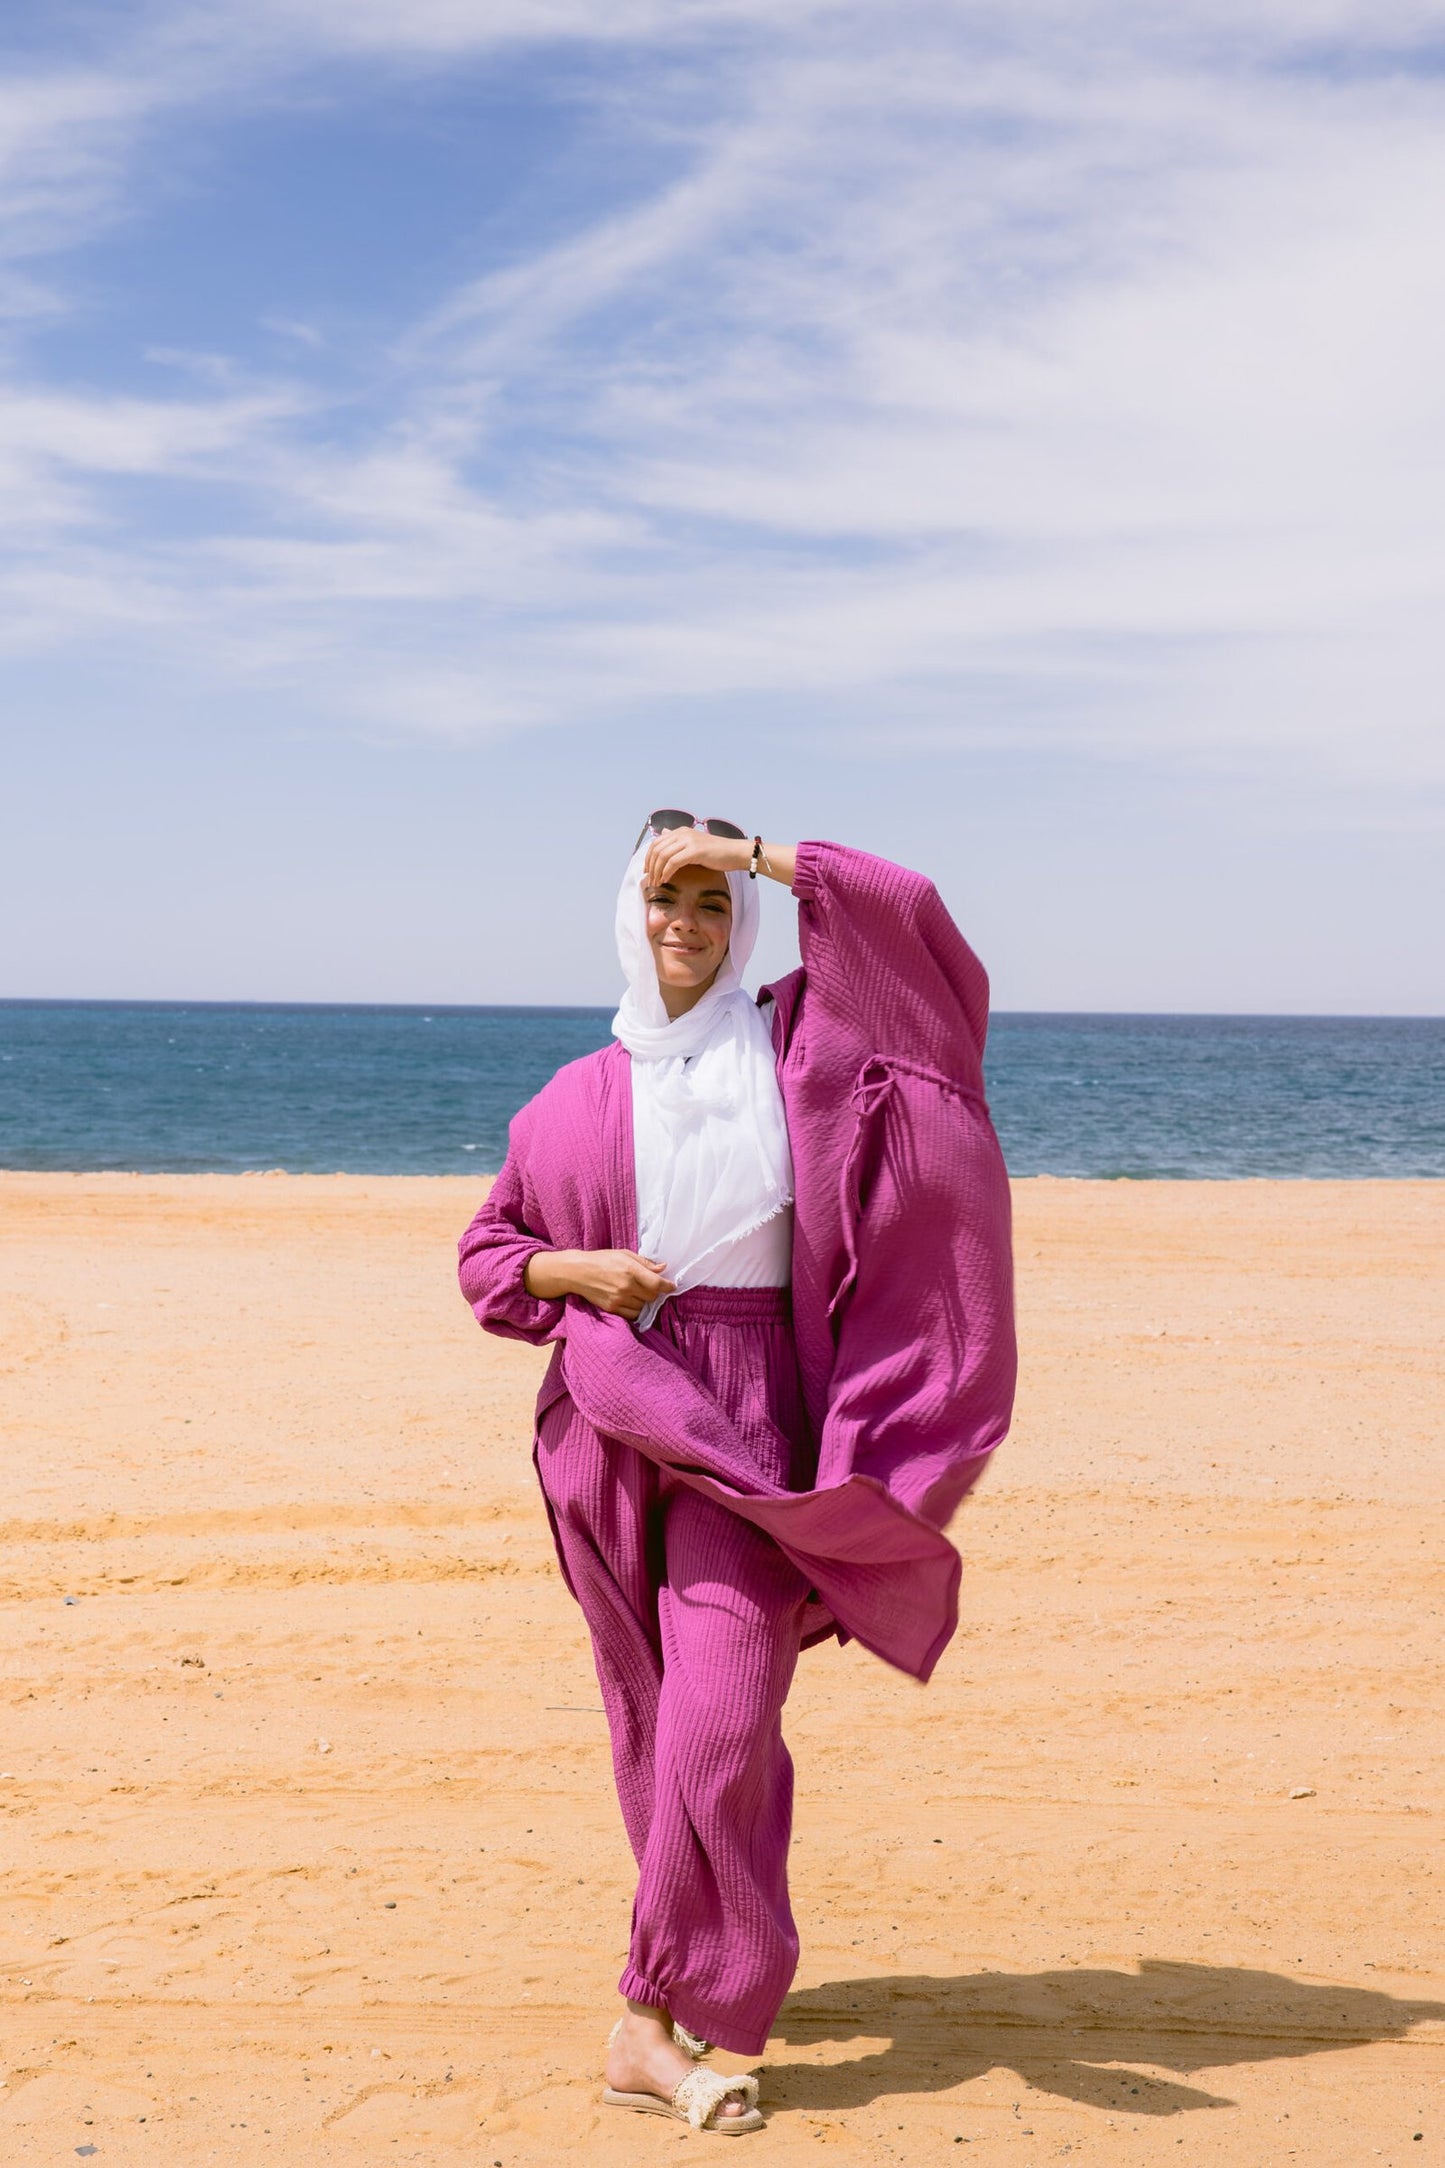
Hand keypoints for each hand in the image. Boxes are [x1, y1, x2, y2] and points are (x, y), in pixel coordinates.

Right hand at [524, 1248, 675, 1318]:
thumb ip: (645, 1263)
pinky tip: (630, 1300)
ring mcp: (618, 1299)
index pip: (657, 1283)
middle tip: (649, 1286)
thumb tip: (663, 1268)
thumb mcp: (624, 1254)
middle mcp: (626, 1286)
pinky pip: (632, 1314)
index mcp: (630, 1269)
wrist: (578, 1272)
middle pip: (652, 1296)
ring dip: (644, 1301)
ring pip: (643, 1306)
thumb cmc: (602, 1260)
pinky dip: (635, 1309)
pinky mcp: (612, 1308)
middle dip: (654, 1292)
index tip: (672, 1286)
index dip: (668, 1286)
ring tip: (636, 1292)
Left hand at [643, 827, 796, 889]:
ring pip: (663, 856)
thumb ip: (679, 840)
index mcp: (681, 831)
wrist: (736, 853)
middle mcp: (683, 833)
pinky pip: (673, 862)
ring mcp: (689, 840)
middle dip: (650, 866)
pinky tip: (666, 881)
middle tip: (650, 880)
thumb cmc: (718, 853)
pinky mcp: (695, 850)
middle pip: (657, 849)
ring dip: (657, 871)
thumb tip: (663, 833)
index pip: (656, 842)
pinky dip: (666, 873)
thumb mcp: (695, 845)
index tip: (647, 871)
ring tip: (656, 883)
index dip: (648, 857)